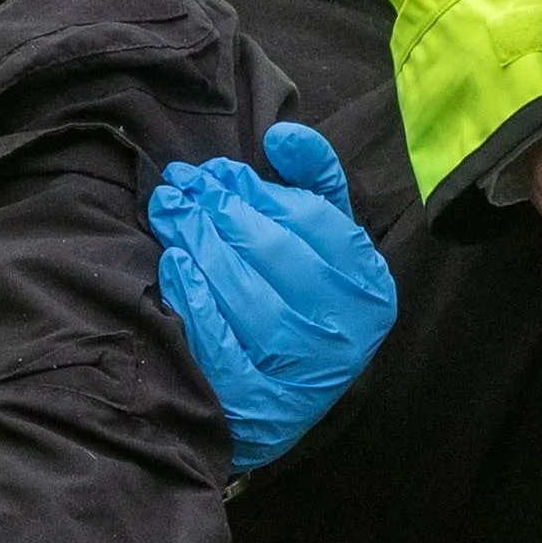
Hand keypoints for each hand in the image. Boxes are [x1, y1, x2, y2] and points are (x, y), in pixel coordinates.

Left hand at [151, 122, 398, 470]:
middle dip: (222, 214)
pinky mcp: (262, 408)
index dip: (262, 192)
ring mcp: (307, 376)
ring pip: (252, 300)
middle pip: (280, 258)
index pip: (318, 224)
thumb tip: (282, 134)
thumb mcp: (323, 241)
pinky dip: (198, 303)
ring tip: (171, 216)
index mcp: (370, 288)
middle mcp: (348, 334)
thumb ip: (314, 184)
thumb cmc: (299, 301)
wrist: (274, 401)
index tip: (218, 173)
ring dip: (204, 249)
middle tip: (180, 188)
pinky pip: (226, 350)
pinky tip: (175, 266)